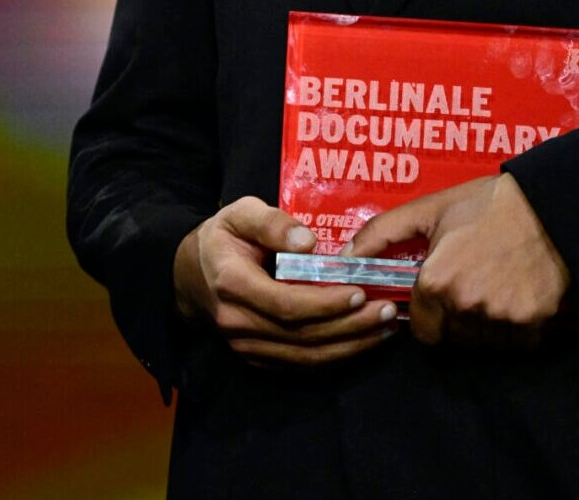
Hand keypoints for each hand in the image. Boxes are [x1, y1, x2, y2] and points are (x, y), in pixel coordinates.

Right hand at [172, 197, 399, 367]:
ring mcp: (246, 346)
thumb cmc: (222, 239)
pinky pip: (301, 364)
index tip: (359, 292)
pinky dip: (336, 356)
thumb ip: (271, 222)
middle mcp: (237, 322)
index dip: (325, 303)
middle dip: (350, 326)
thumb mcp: (239, 214)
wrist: (190, 276)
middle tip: (388, 311)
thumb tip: (308, 242)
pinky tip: (364, 340)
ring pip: (306, 357)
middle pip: (302, 335)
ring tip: (386, 327)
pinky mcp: (257, 359)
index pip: (285, 304)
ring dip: (351, 346)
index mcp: (232, 284)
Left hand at [345, 173, 569, 346]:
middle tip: (468, 287)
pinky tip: (514, 297)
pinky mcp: (532, 322)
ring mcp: (500, 317)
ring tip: (492, 289)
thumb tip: (344, 257)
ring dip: (483, 326)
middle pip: (452, 338)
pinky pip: (516, 343)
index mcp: (435, 282)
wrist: (549, 206)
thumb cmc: (485, 205)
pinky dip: (513, 329)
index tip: (438, 298)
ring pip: (482, 343)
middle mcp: (465, 306)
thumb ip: (381, 233)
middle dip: (455, 320)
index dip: (428, 315)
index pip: (422, 330)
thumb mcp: (428, 210)